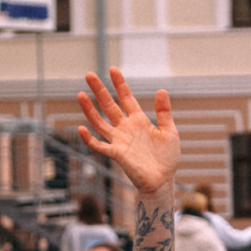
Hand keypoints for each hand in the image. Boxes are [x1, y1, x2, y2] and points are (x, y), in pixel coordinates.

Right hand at [74, 69, 179, 195]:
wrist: (163, 180)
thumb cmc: (167, 158)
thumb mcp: (170, 132)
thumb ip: (164, 112)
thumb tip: (161, 90)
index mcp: (139, 121)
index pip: (126, 98)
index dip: (119, 84)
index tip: (113, 70)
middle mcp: (126, 128)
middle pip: (109, 106)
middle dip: (100, 90)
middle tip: (89, 75)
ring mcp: (119, 140)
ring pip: (100, 122)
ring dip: (89, 110)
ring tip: (80, 94)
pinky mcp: (116, 154)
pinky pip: (99, 146)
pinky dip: (89, 139)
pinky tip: (81, 128)